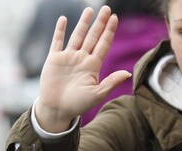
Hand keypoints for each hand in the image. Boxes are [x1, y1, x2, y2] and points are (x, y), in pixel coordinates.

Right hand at [35, 5, 130, 132]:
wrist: (56, 110)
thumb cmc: (77, 105)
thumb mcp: (97, 94)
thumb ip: (111, 82)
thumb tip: (127, 73)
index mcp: (93, 66)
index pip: (103, 44)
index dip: (109, 31)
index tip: (114, 18)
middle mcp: (82, 59)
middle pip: (93, 36)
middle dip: (100, 23)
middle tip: (106, 8)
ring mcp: (68, 57)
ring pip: (77, 36)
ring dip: (83, 23)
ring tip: (89, 10)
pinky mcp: (54, 59)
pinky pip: (57, 41)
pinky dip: (60, 30)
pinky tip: (64, 19)